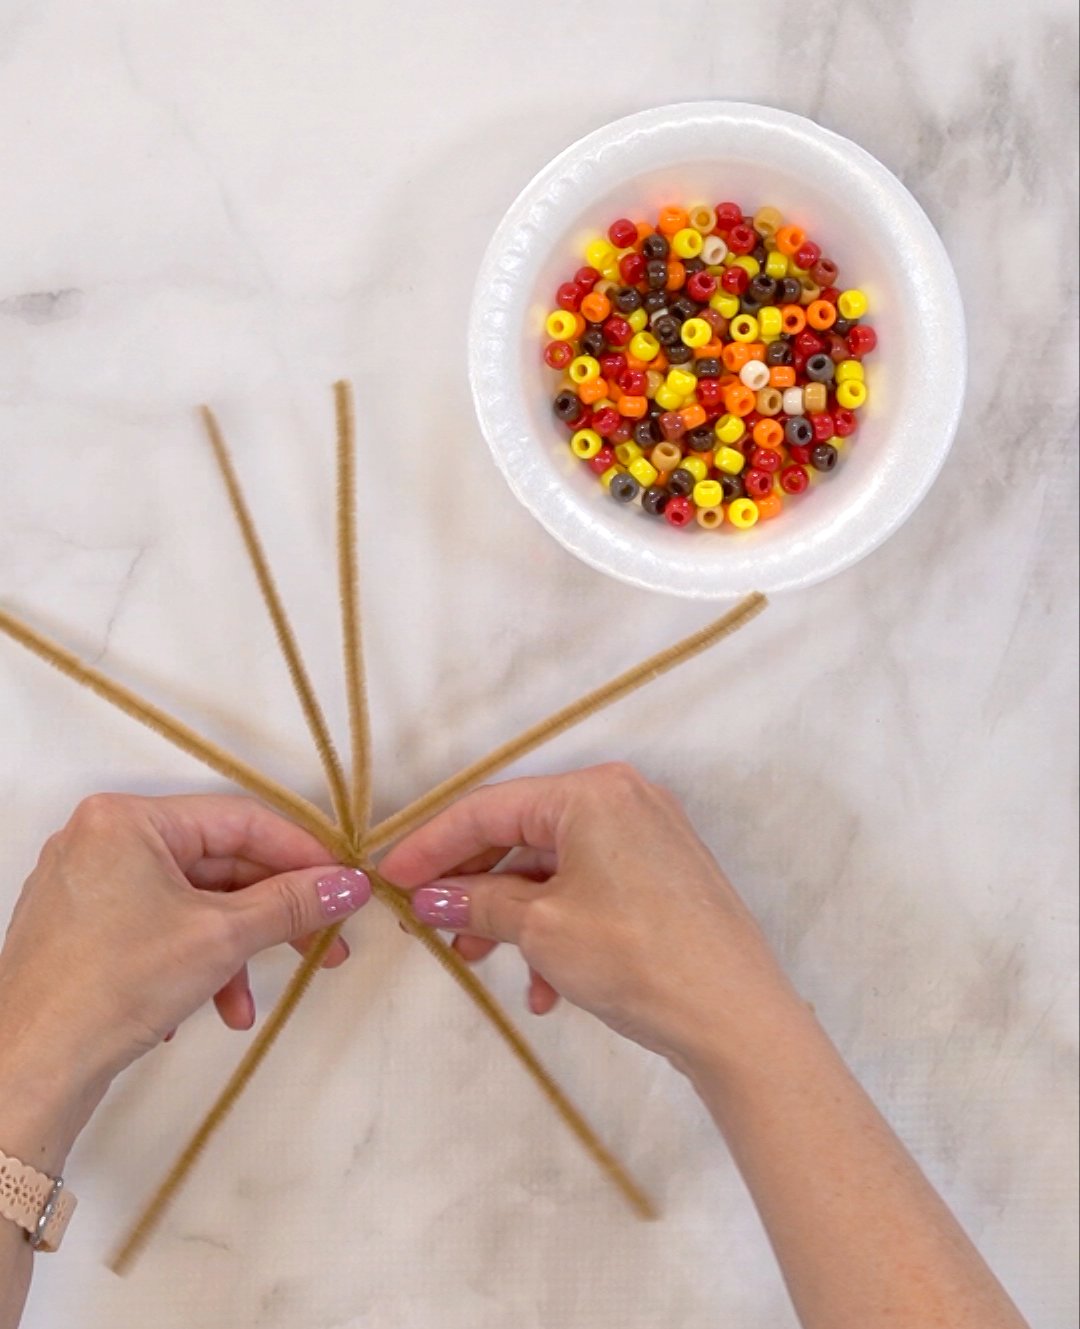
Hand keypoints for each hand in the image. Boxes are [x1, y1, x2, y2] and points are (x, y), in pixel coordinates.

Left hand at [0, 793, 371, 1126]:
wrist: (28, 1072)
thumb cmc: (112, 987)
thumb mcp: (222, 937)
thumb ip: (292, 904)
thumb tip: (350, 884)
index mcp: (128, 818)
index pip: (240, 820)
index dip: (302, 854)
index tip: (345, 885)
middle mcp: (101, 838)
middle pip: (216, 863)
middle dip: (269, 915)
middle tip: (322, 946)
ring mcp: (85, 884)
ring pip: (190, 903)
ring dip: (232, 952)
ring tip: (246, 1005)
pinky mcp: (79, 929)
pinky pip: (157, 927)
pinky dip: (191, 962)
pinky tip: (200, 1008)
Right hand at [380, 764, 797, 1070]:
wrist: (737, 1020)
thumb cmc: (635, 959)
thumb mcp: (542, 929)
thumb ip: (477, 904)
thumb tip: (429, 898)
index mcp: (592, 792)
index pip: (488, 808)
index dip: (430, 845)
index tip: (388, 878)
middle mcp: (623, 798)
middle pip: (522, 834)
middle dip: (474, 885)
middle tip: (432, 926)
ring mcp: (649, 836)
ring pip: (554, 867)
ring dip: (513, 915)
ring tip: (483, 964)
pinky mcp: (664, 875)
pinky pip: (590, 888)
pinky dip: (558, 927)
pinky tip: (547, 987)